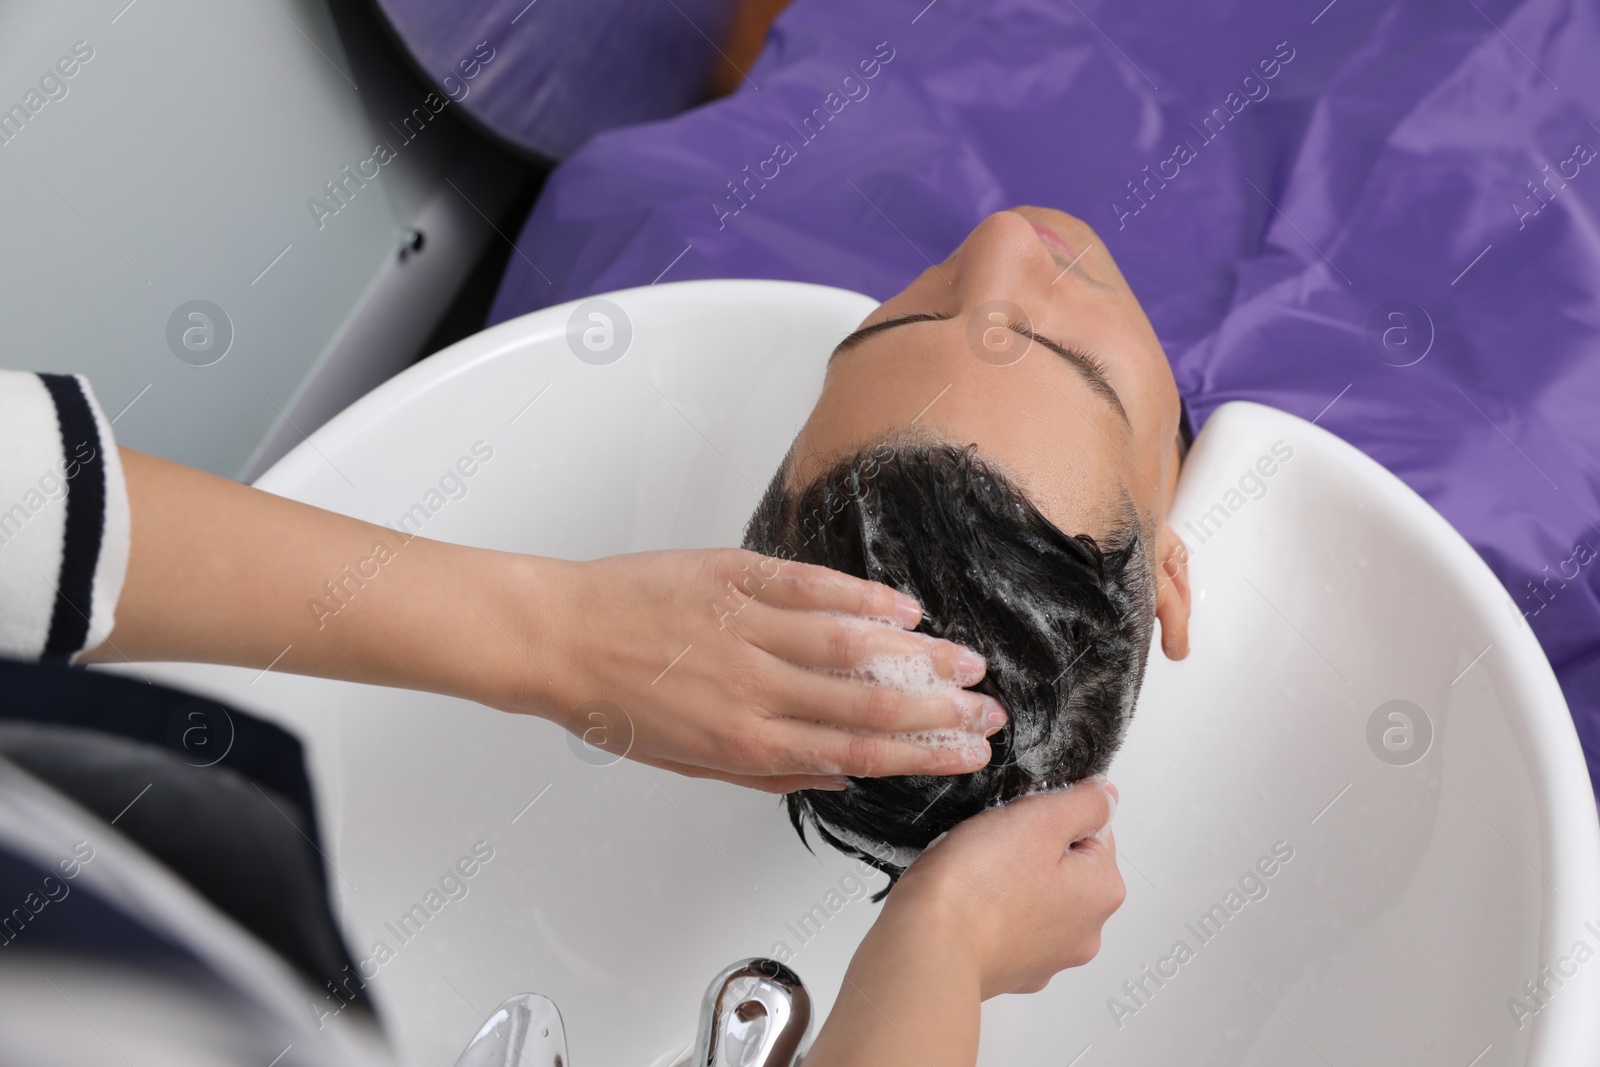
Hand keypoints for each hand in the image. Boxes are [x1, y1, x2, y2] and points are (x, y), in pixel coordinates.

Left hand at [499, 549, 1007, 792]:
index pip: (856, 752)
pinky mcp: (735, 577)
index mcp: (744, 738)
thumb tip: (838, 775)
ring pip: (852, 644)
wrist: (556, 637)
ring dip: (919, 656)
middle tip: (990, 712)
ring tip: (966, 663)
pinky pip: (813, 587)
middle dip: (941, 711)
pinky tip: (904, 610)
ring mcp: (747, 627)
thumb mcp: (687, 761)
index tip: (968, 754)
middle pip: (869, 702)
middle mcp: (754, 687)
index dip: (923, 754)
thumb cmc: (613, 703)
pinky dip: (864, 598)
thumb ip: (766, 771)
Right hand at [803, 780, 1123, 1066]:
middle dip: (1032, 848)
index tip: (1019, 823)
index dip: (1050, 814)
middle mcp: (1086, 932)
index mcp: (1102, 892)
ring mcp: (1048, 957)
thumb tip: (1105, 796)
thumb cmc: (976, 888)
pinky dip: (992, 911)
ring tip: (977, 876)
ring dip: (1010, 880)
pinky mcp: (1012, 970)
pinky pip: (1008, 924)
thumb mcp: (1040, 818)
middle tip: (995, 847)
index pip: (1092, 829)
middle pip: (1065, 864)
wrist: (927, 947)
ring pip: (1035, 894)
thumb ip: (1086, 802)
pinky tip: (969, 904)